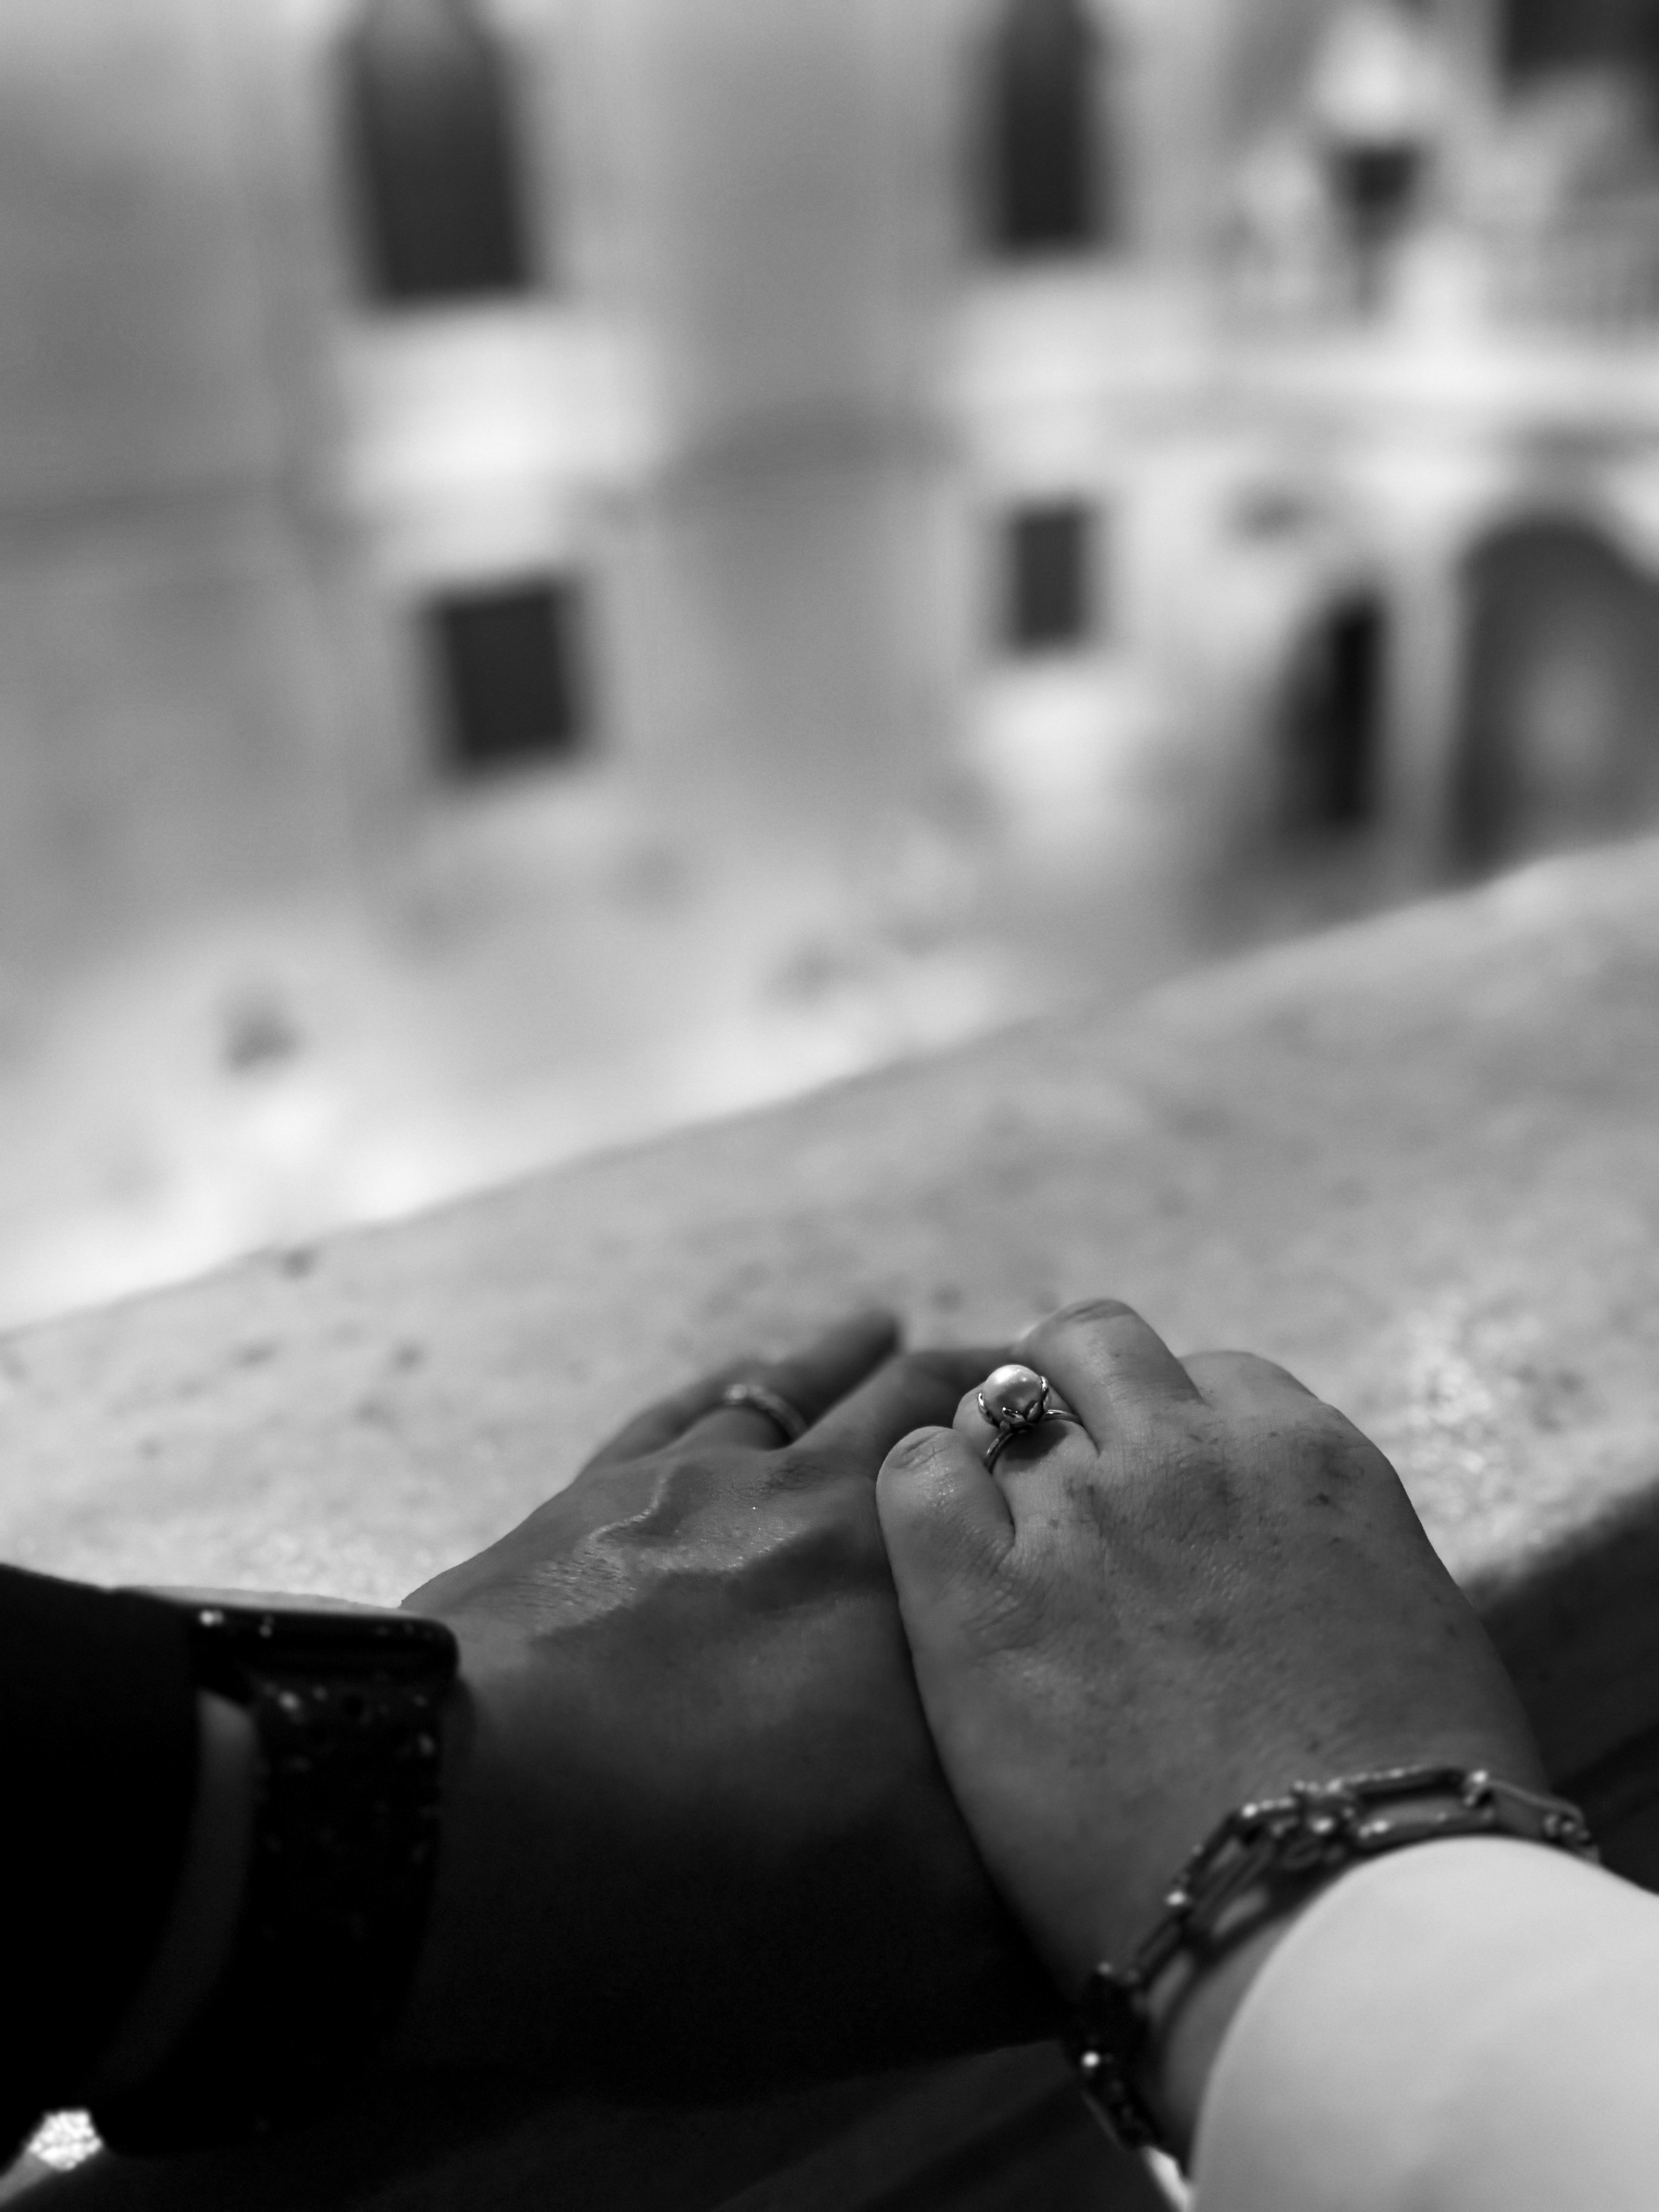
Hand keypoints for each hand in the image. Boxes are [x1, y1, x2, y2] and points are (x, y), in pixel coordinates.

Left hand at [396, 1312, 1055, 2097]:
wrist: (463, 1843)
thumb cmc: (697, 1903)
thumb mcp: (913, 1968)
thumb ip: (1036, 1926)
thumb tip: (1121, 1897)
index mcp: (919, 1599)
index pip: (1035, 1504)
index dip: (1084, 1477)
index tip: (1116, 1464)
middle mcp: (825, 1510)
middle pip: (926, 1407)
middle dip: (987, 1390)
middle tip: (1029, 1377)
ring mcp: (700, 1487)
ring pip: (805, 1388)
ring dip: (863, 1359)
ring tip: (895, 1329)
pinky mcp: (593, 1498)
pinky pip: (689, 1409)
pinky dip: (741, 1382)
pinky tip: (754, 1375)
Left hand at [875, 1300, 1544, 2143]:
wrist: (1336, 1914)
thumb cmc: (1401, 1817)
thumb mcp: (1403, 1646)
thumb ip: (1321, 1572)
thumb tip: (1283, 1575)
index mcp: (1307, 1462)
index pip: (1215, 1378)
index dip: (1177, 1426)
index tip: (1163, 1486)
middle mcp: (1190, 1456)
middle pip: (1097, 1346)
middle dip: (1072, 1393)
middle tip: (1053, 1475)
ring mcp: (1081, 1517)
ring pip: (1002, 1400)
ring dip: (992, 1442)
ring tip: (987, 1523)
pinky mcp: (983, 1600)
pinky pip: (916, 1479)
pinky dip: (917, 1493)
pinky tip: (929, 1555)